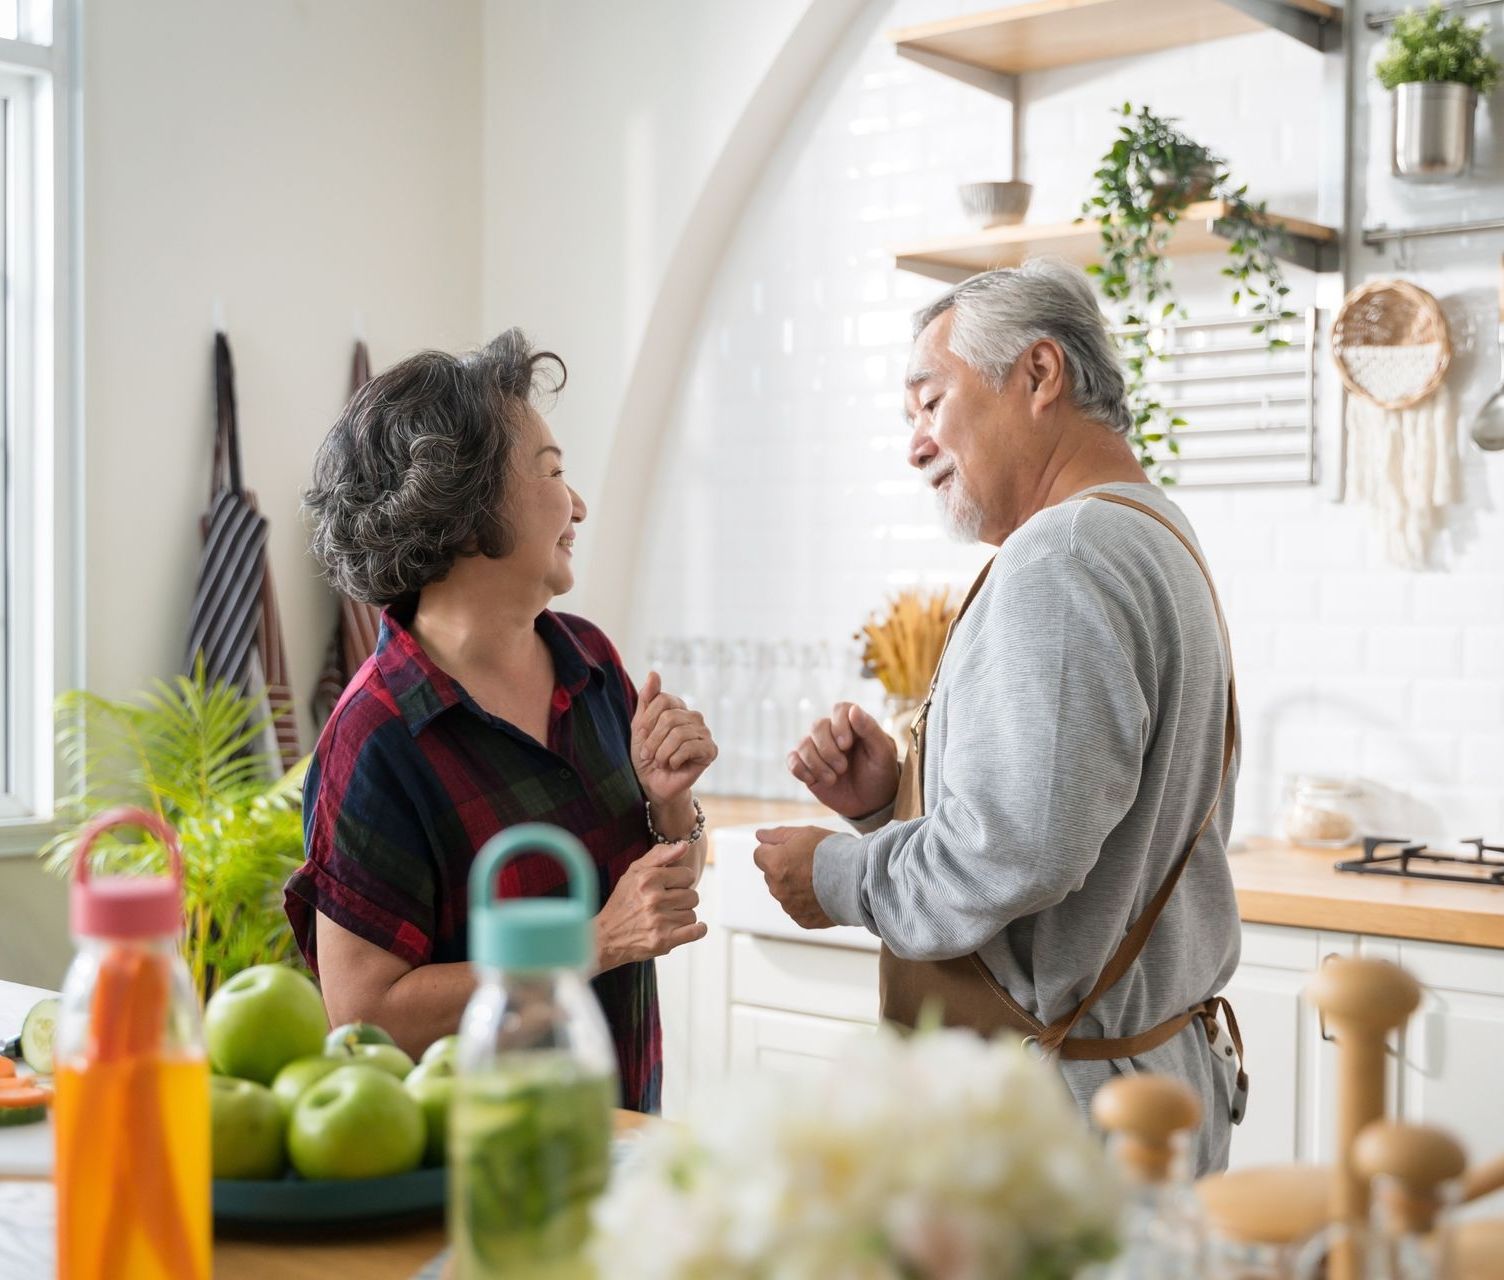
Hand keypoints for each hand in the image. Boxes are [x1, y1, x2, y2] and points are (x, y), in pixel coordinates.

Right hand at [596, 842, 706, 969]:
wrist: (605, 937)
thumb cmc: (622, 902)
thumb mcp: (634, 872)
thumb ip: (659, 855)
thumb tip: (684, 845)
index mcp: (647, 879)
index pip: (688, 875)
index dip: (681, 881)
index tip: (670, 887)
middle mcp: (653, 899)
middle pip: (693, 895)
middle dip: (683, 900)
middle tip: (667, 904)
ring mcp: (659, 921)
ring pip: (692, 914)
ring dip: (683, 916)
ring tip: (668, 918)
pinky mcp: (663, 941)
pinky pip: (696, 932)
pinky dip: (698, 930)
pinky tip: (693, 927)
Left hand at [632, 671, 717, 806]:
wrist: (655, 784)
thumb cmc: (647, 756)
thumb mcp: (640, 726)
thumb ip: (646, 699)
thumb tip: (654, 672)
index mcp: (677, 707)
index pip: (661, 700)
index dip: (647, 721)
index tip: (640, 737)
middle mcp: (693, 716)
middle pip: (670, 718)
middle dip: (653, 740)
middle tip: (649, 755)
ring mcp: (704, 732)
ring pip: (679, 734)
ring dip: (662, 753)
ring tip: (661, 762)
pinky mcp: (710, 750)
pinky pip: (690, 747)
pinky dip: (674, 759)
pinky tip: (673, 765)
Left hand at [753, 826, 836, 929]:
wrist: (859, 879)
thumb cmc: (833, 853)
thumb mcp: (804, 833)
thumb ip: (777, 835)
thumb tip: (759, 836)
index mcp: (775, 864)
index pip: (760, 855)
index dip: (776, 849)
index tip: (793, 850)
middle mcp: (778, 888)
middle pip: (772, 875)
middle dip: (784, 868)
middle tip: (810, 863)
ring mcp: (790, 907)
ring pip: (785, 893)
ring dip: (795, 886)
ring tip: (820, 879)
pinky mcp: (802, 920)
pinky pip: (797, 909)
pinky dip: (806, 902)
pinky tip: (822, 893)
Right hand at [788, 702, 899, 818]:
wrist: (871, 803)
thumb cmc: (880, 774)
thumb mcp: (883, 754)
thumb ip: (870, 730)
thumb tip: (854, 709)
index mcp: (853, 725)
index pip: (840, 709)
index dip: (839, 725)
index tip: (846, 745)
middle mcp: (833, 733)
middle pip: (817, 726)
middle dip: (828, 750)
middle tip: (843, 768)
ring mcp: (817, 749)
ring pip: (803, 744)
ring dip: (816, 764)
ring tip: (832, 779)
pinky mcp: (806, 766)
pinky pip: (792, 760)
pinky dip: (801, 770)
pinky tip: (814, 780)